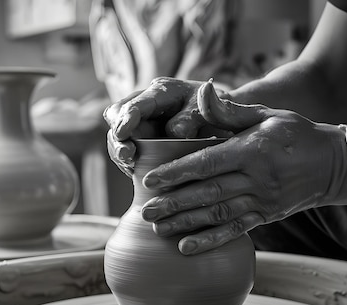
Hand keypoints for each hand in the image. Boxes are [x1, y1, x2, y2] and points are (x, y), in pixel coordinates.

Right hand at [103, 77, 232, 175]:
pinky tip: (133, 171)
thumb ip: (200, 115)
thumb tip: (175, 131)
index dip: (128, 117)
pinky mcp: (142, 139)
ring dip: (119, 150)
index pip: (139, 102)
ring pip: (118, 133)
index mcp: (165, 91)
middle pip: (117, 114)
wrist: (228, 123)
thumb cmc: (224, 115)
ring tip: (129, 164)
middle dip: (118, 135)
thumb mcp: (218, 111)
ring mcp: (142, 121)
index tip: (124, 133)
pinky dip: (126, 160)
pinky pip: (126, 148)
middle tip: (127, 154)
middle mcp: (148, 102)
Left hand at [140, 81, 346, 254]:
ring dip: (185, 222)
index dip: (177, 172)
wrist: (334, 164)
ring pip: (217, 214)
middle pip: (208, 192)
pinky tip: (186, 247)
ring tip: (158, 228)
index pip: (208, 162)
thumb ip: (230, 110)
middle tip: (144, 211)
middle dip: (173, 203)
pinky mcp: (266, 216)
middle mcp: (256, 179)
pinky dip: (210, 240)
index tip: (150, 179)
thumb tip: (204, 89)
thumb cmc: (295, 133)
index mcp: (252, 150)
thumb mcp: (266, 114)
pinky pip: (235, 230)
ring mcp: (262, 201)